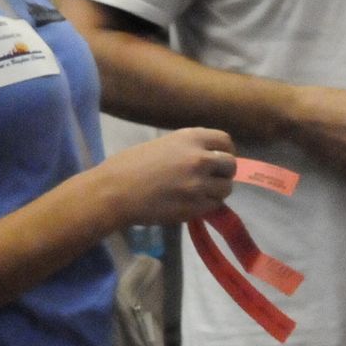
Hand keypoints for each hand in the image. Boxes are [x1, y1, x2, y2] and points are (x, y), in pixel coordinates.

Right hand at [99, 126, 236, 223]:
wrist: (115, 191)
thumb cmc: (129, 164)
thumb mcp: (163, 145)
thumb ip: (187, 149)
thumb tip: (206, 159)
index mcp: (190, 138)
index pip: (225, 141)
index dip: (225, 151)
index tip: (218, 159)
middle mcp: (200, 159)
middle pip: (231, 165)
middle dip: (223, 172)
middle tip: (211, 178)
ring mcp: (199, 185)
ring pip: (226, 188)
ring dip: (216, 191)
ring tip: (199, 193)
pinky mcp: (195, 207)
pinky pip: (213, 206)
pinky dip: (206, 205)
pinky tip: (190, 203)